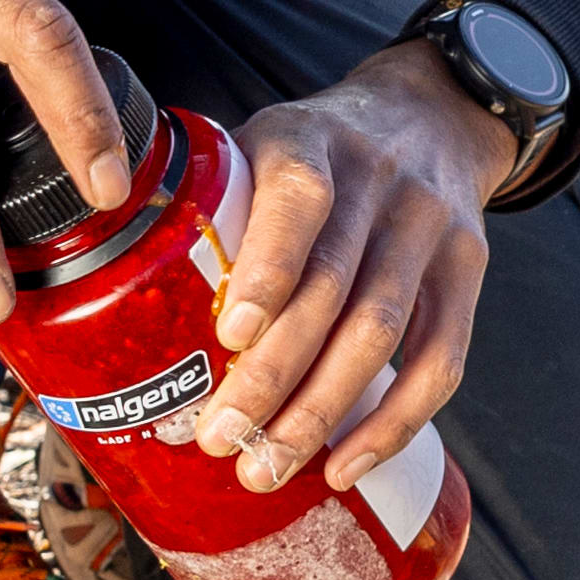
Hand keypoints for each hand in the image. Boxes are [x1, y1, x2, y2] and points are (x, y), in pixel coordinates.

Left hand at [189, 38, 518, 497]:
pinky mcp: (468, 271)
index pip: (299, 202)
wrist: (433, 113)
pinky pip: (440, 360)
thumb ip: (207, 192)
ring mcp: (431, 227)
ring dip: (321, 411)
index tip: (228, 336)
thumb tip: (111, 274)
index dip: (267, 271)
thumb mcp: (262, 137)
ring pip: (382, 333)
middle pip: (334, 289)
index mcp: (310, 141)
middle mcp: (380, 181)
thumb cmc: (320, 147)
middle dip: (274, 376)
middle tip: (220, 438)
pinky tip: (344, 463)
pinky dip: (393, 422)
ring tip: (267, 465)